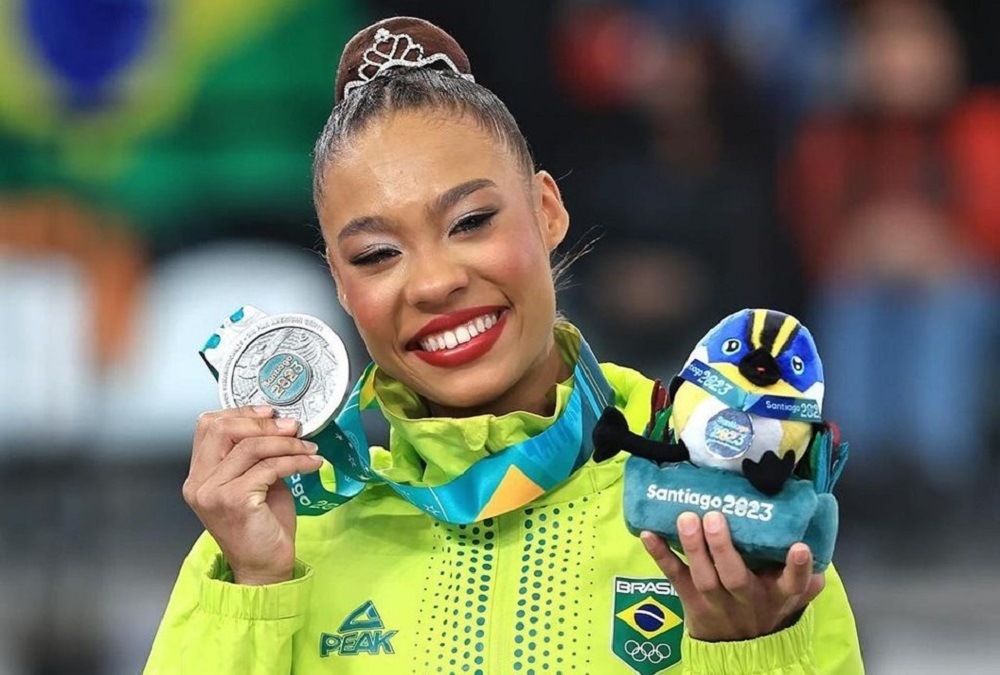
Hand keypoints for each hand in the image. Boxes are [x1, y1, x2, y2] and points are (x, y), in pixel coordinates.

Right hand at [182, 406, 323, 584]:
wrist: (265, 567)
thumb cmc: (262, 526)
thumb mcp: (256, 481)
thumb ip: (256, 455)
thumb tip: (281, 424)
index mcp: (199, 474)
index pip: (208, 426)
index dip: (241, 413)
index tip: (271, 412)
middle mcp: (199, 482)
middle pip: (222, 429)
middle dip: (263, 423)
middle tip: (293, 428)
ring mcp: (212, 492)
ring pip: (250, 447)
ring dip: (286, 443)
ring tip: (308, 448)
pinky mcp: (234, 501)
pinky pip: (268, 467)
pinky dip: (294, 461)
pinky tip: (311, 464)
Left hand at [640, 511, 824, 641]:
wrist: (739, 649)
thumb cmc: (765, 607)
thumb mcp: (791, 598)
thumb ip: (805, 580)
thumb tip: (817, 556)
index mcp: (776, 595)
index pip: (792, 584)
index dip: (798, 568)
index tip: (799, 547)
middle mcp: (746, 599)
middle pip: (734, 577)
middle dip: (723, 547)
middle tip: (713, 517)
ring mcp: (715, 601)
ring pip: (703, 577)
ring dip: (693, 547)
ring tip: (687, 518)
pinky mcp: (690, 599)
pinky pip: (673, 577)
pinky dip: (660, 555)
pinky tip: (648, 534)